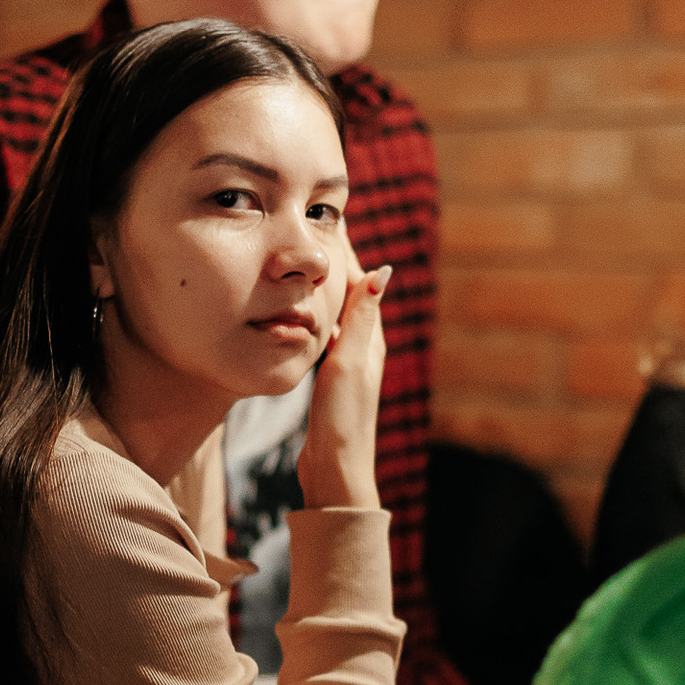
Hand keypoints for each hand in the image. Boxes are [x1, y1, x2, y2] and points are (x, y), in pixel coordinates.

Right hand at [297, 251, 389, 509]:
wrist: (335, 470)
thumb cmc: (343, 419)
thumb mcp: (349, 363)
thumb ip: (361, 318)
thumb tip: (384, 270)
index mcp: (370, 339)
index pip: (360, 280)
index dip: (345, 248)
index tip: (331, 215)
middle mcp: (362, 347)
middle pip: (349, 292)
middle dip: (333, 260)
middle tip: (315, 226)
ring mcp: (346, 364)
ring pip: (335, 312)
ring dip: (323, 285)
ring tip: (304, 258)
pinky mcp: (331, 380)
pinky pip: (322, 334)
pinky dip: (312, 313)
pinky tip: (300, 312)